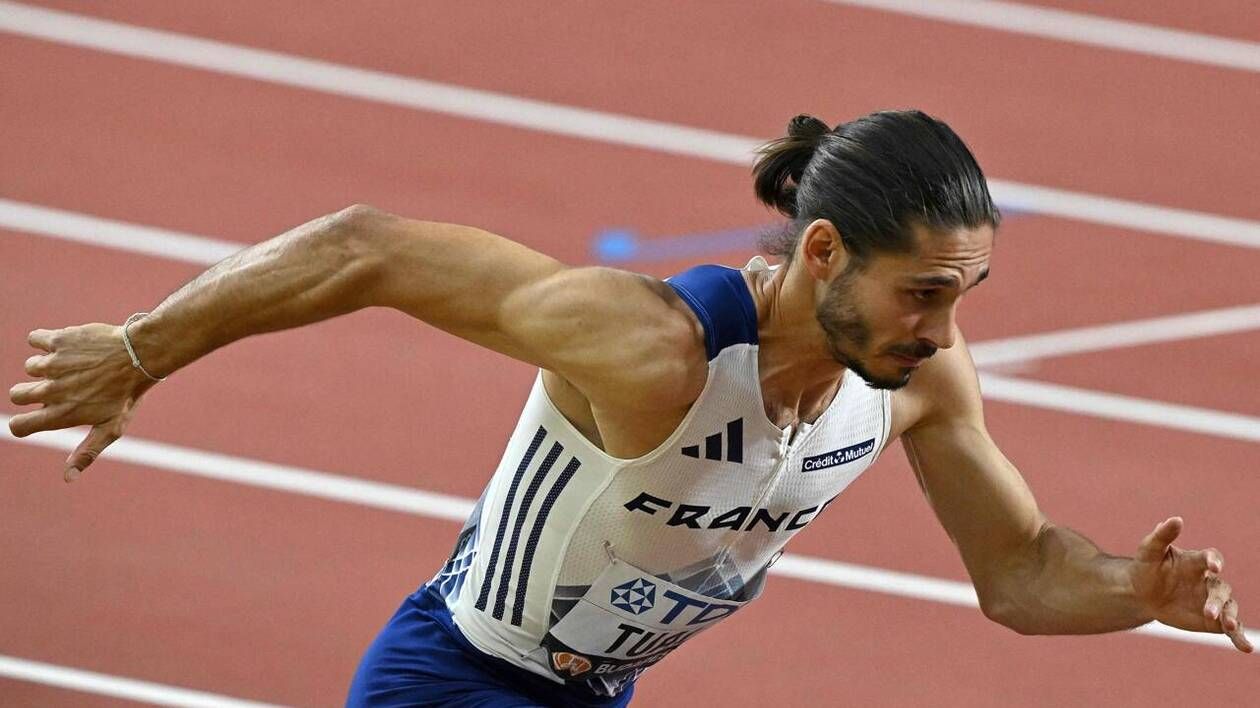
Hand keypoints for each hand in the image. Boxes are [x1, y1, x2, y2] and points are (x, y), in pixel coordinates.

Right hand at [8, 324, 155, 481]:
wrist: (141, 356)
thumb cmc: (128, 395)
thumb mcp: (111, 428)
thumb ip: (87, 452)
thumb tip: (67, 478)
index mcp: (62, 414)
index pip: (19, 426)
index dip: (22, 424)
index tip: (33, 417)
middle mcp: (52, 390)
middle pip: (17, 394)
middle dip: (29, 392)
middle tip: (58, 387)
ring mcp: (53, 364)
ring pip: (31, 367)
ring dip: (47, 366)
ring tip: (75, 366)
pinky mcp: (58, 340)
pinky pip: (35, 339)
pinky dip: (44, 341)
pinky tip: (67, 346)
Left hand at [1130, 516, 1251, 652]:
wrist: (1141, 593)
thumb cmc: (1146, 567)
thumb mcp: (1148, 551)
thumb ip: (1162, 536)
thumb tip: (1175, 519)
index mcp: (1196, 562)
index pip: (1211, 558)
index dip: (1214, 561)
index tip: (1214, 566)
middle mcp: (1209, 581)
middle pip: (1220, 588)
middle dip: (1217, 600)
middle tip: (1208, 612)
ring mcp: (1213, 601)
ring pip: (1229, 608)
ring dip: (1230, 617)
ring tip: (1227, 626)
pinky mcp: (1213, 621)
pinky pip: (1230, 629)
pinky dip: (1240, 638)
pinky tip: (1246, 648)